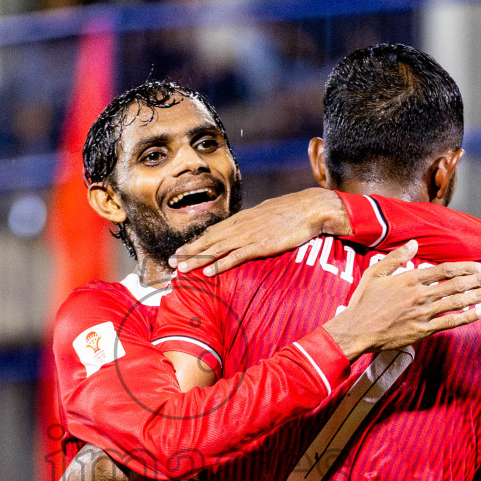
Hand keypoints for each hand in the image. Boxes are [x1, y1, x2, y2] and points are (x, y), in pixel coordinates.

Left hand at [171, 189, 347, 275]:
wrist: (310, 207)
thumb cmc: (292, 212)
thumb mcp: (266, 215)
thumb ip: (253, 224)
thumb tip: (246, 231)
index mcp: (241, 219)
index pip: (212, 232)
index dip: (195, 242)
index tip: (181, 250)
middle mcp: (240, 226)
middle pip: (208, 240)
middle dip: (188, 251)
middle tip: (171, 261)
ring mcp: (249, 235)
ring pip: (216, 249)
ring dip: (197, 259)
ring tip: (181, 268)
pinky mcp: (259, 245)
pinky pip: (235, 257)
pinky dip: (220, 265)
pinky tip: (208, 273)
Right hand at [320, 241, 480, 358]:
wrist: (356, 330)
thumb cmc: (364, 302)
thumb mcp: (375, 273)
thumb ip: (396, 258)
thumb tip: (414, 244)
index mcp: (409, 279)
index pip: (444, 270)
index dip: (464, 268)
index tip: (478, 267)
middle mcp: (420, 295)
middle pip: (455, 285)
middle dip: (477, 280)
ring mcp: (423, 314)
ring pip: (456, 302)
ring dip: (477, 296)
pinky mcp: (423, 330)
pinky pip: (449, 322)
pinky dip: (466, 317)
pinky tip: (479, 312)